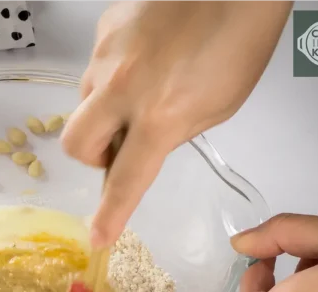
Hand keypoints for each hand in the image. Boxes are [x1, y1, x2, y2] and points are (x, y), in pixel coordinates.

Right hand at [61, 0, 291, 247]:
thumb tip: (143, 146)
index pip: (125, 179)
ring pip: (85, 101)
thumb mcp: (218, 105)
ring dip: (106, 110)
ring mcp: (106, 54)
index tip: (99, 236)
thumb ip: (173, 134)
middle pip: (77, 144)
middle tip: (124, 145)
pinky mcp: (103, 28)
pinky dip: (115, 75)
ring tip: (145, 88)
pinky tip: (145, 56)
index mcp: (160, 114)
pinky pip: (97, 66)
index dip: (110, 214)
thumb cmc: (240, 39)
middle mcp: (122, 87)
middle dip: (94, 155)